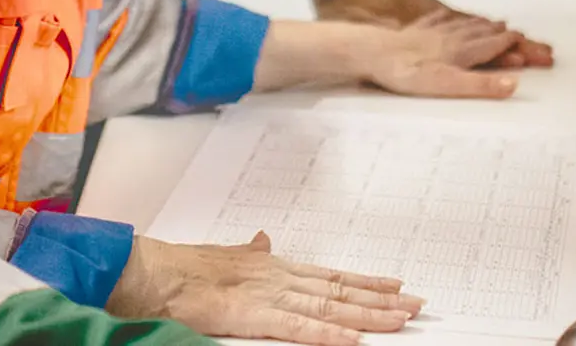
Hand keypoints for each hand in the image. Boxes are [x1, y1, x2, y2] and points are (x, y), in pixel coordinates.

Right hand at [107, 232, 423, 344]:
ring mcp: (270, 296)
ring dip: (368, 313)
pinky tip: (354, 339)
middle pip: (341, 290)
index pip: (332, 275)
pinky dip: (328, 334)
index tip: (396, 285)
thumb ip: (252, 252)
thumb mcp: (228, 255)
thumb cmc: (186, 268)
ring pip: (330, 307)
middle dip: (381, 299)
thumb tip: (266, 239)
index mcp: (275, 268)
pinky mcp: (254, 317)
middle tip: (417, 303)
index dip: (366, 282)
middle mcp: (280, 278)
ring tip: (401, 317)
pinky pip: (299, 329)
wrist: (157, 272)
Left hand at [354, 17, 527, 97]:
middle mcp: (451, 37)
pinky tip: (447, 14)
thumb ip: (482, 85)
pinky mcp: (416, 31)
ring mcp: (433, 31)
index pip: (493, 44)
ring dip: (479, 23)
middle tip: (513, 29)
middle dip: (500, 31)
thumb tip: (513, 85)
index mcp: (462, 51)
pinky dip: (449, 17)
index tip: (523, 39)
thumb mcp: (449, 85)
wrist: (375, 53)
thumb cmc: (409, 72)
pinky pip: (438, 20)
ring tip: (490, 21)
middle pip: (481, 32)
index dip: (510, 42)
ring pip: (462, 24)